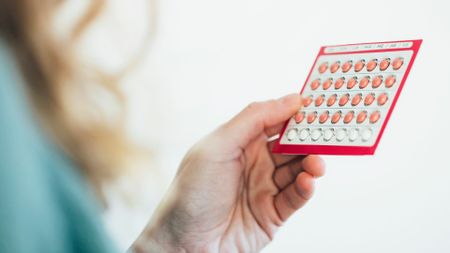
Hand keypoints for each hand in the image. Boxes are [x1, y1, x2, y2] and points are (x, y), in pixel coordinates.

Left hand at [132, 94, 325, 252]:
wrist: (184, 243)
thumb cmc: (192, 191)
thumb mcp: (218, 146)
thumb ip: (254, 119)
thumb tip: (291, 99)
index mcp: (240, 142)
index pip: (275, 120)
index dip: (296, 111)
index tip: (320, 105)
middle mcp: (255, 163)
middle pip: (291, 145)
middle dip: (310, 138)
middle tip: (330, 133)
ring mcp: (265, 188)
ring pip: (298, 169)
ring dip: (311, 163)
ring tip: (317, 162)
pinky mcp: (273, 213)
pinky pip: (296, 196)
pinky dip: (305, 187)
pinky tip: (307, 181)